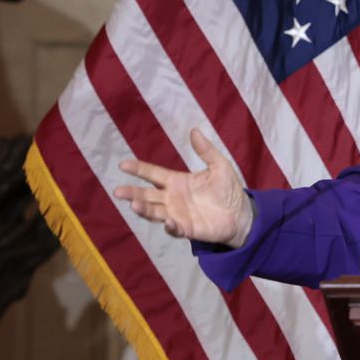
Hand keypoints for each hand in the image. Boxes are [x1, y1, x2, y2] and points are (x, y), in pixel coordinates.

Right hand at [113, 129, 254, 246]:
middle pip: (147, 195)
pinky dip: (170, 226)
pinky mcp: (187, 229)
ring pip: (155, 212)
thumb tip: (194, 130)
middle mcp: (172, 198)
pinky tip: (168, 221)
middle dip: (133, 193)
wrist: (242, 214)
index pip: (153, 174)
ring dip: (144, 209)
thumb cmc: (228, 190)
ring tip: (134, 205)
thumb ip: (206, 151)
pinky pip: (175, 228)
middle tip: (118, 191)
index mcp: (177, 181)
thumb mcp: (220, 166)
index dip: (138, 169)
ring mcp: (178, 214)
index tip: (123, 165)